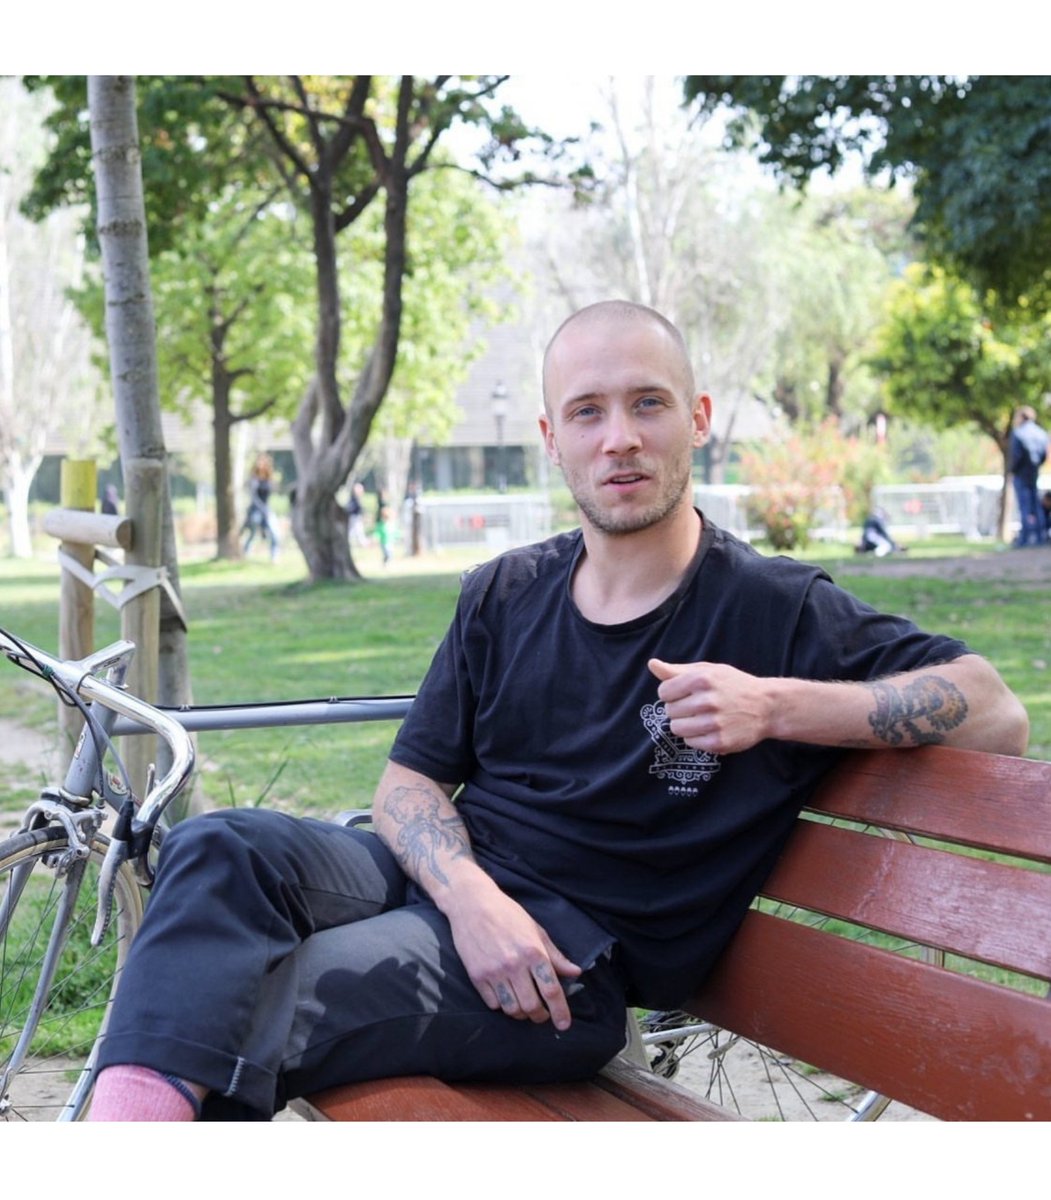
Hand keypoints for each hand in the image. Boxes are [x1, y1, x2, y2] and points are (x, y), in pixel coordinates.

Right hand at [444, 882, 581, 1030]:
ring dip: (521, 1014)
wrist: (472, 904)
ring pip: (512, 1009)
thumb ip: (556, 955)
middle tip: (542, 1014)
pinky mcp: (477, 976)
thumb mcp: (536, 930)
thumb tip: (576, 972)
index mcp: (533, 952)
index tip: (564, 1024)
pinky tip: (506, 997)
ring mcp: (494, 971)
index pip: (551, 990)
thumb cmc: (508, 914)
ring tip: (524, 1008)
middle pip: (532, 1006)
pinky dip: (502, 1006)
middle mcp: (514, 964)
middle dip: (540, 1016)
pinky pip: (493, 1004)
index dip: (560, 1011)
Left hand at [649, 658, 771, 754]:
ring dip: (685, 724)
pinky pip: (690, 742)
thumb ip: (677, 670)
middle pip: (669, 711)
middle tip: (698, 706)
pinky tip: (709, 729)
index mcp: (701, 679)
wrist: (767, 706)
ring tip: (701, 718)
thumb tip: (652, 664)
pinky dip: (696, 737)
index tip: (685, 693)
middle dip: (680, 708)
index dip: (672, 693)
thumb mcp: (708, 671)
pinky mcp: (719, 742)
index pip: (663, 692)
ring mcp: (713, 723)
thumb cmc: (733, 685)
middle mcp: (707, 701)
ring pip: (676, 728)